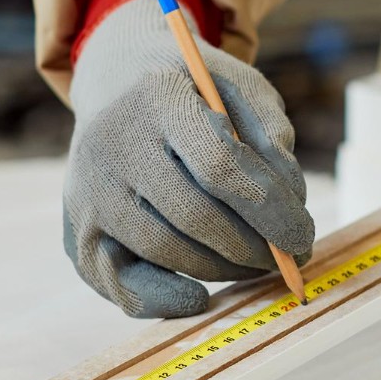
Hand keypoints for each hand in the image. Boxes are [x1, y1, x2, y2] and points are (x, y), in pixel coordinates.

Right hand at [64, 0, 314, 317]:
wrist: (116, 81)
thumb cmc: (195, 91)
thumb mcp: (240, 89)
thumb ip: (271, 138)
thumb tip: (290, 206)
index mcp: (158, 96)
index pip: (219, 166)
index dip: (269, 211)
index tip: (303, 238)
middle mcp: (112, 143)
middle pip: (193, 215)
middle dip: (252, 247)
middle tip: (286, 258)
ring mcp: (88, 188)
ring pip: (163, 250)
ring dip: (222, 269)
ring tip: (254, 262)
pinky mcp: (78, 227)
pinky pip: (117, 281)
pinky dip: (162, 298)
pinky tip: (200, 297)